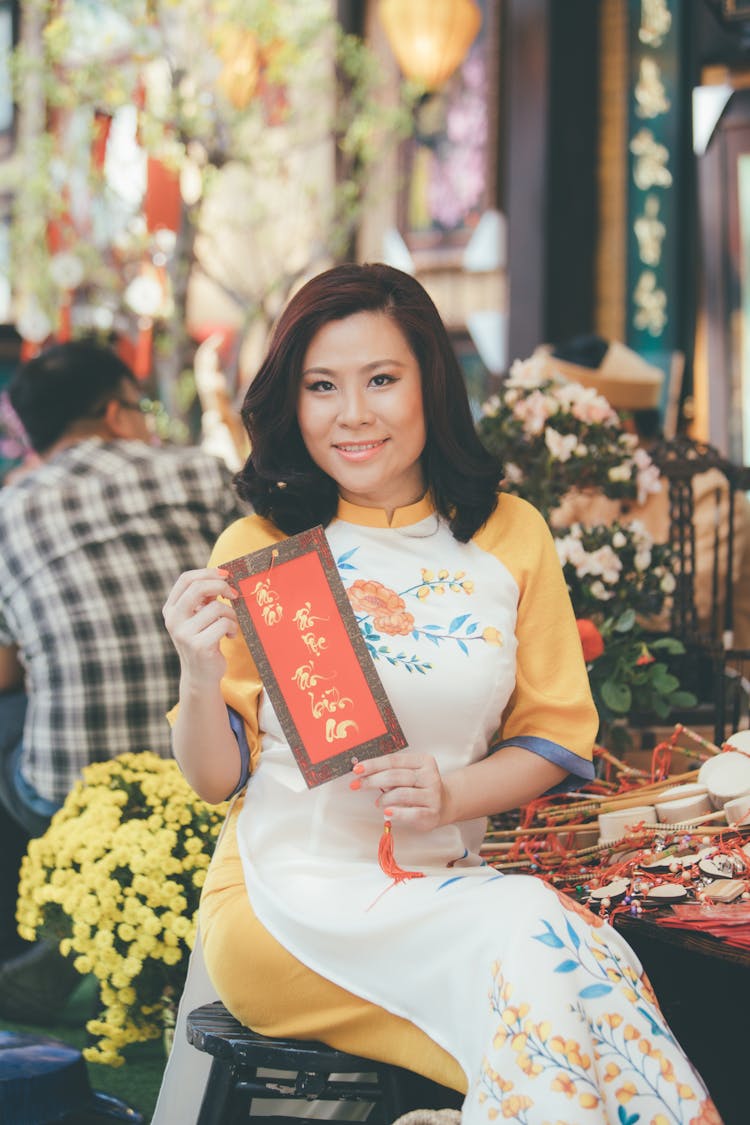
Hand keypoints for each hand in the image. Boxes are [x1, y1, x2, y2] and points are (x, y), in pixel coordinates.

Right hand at [162, 567, 238, 683]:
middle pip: (198, 588)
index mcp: (171, 609)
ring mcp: (184, 633)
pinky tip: (230, 636)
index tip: (225, 575)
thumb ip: (203, 599)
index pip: (186, 579)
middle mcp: (173, 620)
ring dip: (231, 615)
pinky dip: (233, 628)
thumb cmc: (203, 640)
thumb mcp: (198, 617)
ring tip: (231, 625)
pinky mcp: (199, 645)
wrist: (200, 675)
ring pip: (217, 608)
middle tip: (235, 594)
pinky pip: (224, 625)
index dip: (207, 572)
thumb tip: (223, 577)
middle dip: (222, 586)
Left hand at [350, 750, 448, 831]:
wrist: (445, 803)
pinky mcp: (432, 812)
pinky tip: (387, 813)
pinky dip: (397, 813)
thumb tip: (363, 773)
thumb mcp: (409, 774)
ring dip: (384, 798)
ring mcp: (432, 794)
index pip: (393, 760)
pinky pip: (412, 812)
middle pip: (395, 776)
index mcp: (423, 761)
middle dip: (372, 780)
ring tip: (377, 802)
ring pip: (402, 793)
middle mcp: (429, 776)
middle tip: (358, 785)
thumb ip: (391, 772)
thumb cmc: (421, 787)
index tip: (357, 769)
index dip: (373, 765)